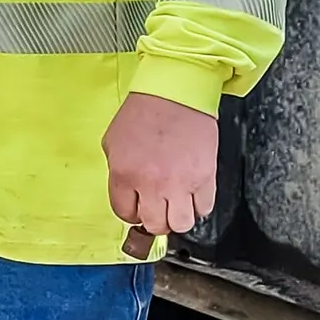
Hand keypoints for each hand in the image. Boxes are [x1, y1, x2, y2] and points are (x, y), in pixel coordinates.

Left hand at [103, 92, 218, 236]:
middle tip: (156, 208)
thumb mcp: (113, 143)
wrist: (175, 95)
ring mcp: (180, 183)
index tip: (136, 206)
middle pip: (155, 225)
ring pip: (181, 224)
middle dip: (154, 219)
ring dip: (177, 218)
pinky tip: (191, 195)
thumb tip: (127, 194)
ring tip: (175, 205)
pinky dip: (198, 206)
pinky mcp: (205, 178)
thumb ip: (117, 173)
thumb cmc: (144, 112)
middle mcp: (152, 184)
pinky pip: (205, 209)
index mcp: (124, 175)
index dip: (131, 211)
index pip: (125, 213)